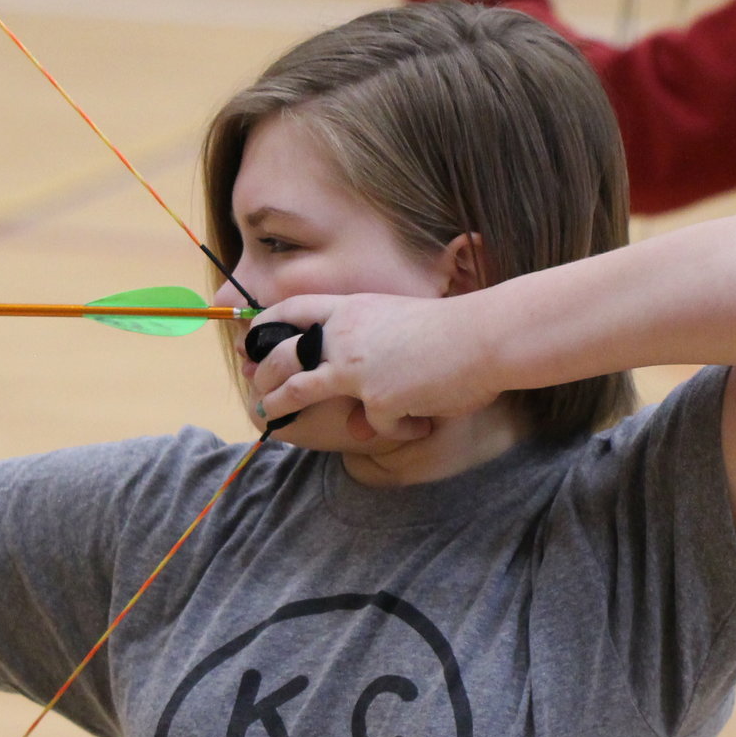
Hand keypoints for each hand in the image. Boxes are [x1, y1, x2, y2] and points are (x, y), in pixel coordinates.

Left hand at [247, 291, 494, 450]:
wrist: (483, 336)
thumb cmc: (455, 328)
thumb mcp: (402, 323)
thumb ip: (374, 349)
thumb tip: (361, 397)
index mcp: (353, 308)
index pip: (295, 309)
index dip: (268, 322)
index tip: (252, 335)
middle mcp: (345, 335)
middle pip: (284, 352)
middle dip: (262, 370)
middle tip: (253, 382)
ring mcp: (355, 369)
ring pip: (298, 388)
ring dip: (277, 402)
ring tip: (266, 413)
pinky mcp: (375, 399)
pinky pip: (377, 425)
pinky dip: (398, 428)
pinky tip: (420, 421)